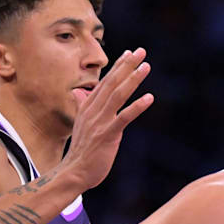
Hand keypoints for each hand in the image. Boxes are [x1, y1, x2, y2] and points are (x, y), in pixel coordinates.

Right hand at [61, 47, 153, 189]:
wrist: (73, 172)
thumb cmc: (81, 151)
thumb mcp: (81, 124)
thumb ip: (82, 107)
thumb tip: (78, 93)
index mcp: (87, 107)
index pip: (105, 82)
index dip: (118, 66)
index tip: (129, 53)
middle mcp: (93, 111)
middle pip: (112, 83)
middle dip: (127, 65)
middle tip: (141, 51)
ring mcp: (100, 122)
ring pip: (118, 95)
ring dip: (133, 79)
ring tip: (146, 66)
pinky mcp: (107, 135)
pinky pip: (124, 118)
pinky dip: (137, 106)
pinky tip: (149, 97)